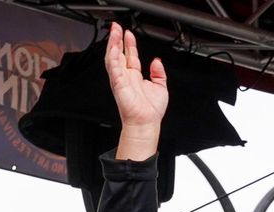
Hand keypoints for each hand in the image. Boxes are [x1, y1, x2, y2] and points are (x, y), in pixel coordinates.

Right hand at [104, 23, 166, 157]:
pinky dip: (112, 55)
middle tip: (116, 27)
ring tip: (114, 32)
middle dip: (117, 39)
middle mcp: (126, 76)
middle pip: (119, 53)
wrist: (147, 122)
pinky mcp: (118, 82)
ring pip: (113, 56)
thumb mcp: (161, 87)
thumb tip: (157, 61)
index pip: (130, 56)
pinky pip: (113, 66)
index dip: (129, 44)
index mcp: (135, 77)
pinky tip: (113, 47)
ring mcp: (120, 79)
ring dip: (112, 43)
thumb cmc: (151, 110)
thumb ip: (159, 73)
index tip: (128, 33)